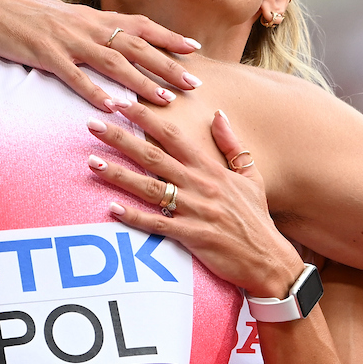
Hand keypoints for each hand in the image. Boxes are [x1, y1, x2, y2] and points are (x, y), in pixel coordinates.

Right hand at [0, 0, 201, 108]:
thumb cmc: (24, 13)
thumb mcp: (63, 15)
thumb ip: (88, 27)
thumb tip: (109, 37)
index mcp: (92, 17)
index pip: (140, 25)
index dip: (168, 37)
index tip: (193, 49)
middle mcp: (87, 26)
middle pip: (136, 46)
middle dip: (167, 65)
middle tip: (193, 83)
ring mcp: (67, 40)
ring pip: (114, 62)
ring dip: (141, 83)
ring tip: (164, 100)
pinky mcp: (46, 55)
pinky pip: (75, 76)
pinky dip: (95, 92)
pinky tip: (112, 108)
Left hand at [85, 104, 302, 298]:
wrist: (270, 260)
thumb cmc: (256, 217)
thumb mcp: (250, 175)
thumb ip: (231, 144)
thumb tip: (218, 114)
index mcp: (211, 168)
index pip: (173, 135)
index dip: (146, 117)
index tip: (121, 103)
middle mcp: (201, 185)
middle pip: (154, 156)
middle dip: (121, 138)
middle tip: (93, 124)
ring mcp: (196, 210)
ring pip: (151, 188)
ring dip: (120, 174)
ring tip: (92, 163)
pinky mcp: (193, 236)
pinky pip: (158, 225)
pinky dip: (135, 218)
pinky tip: (112, 209)